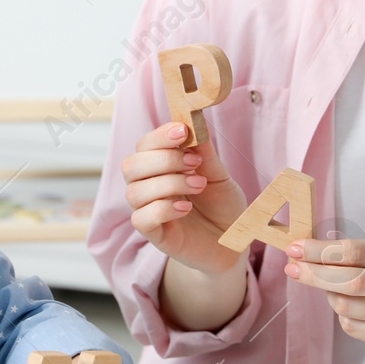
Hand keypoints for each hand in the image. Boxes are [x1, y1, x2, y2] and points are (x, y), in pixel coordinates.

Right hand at [120, 122, 248, 273]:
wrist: (233, 243)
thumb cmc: (223, 206)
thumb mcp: (219, 175)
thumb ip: (204, 153)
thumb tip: (195, 121)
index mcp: (160, 167)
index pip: (144, 145)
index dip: (159, 136)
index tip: (183, 132)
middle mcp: (148, 186)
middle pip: (131, 165)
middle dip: (163, 159)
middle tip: (194, 163)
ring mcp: (148, 211)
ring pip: (135, 191)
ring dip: (168, 184)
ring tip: (199, 186)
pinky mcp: (153, 234)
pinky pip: (141, 218)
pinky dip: (163, 208)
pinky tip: (186, 208)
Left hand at [283, 238, 364, 348]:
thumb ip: (357, 253)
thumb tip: (307, 254)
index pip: (354, 253)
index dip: (319, 251)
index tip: (295, 248)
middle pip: (349, 282)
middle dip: (313, 274)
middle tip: (292, 266)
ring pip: (345, 307)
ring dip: (329, 294)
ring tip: (332, 285)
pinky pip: (351, 326)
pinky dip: (342, 313)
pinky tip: (350, 303)